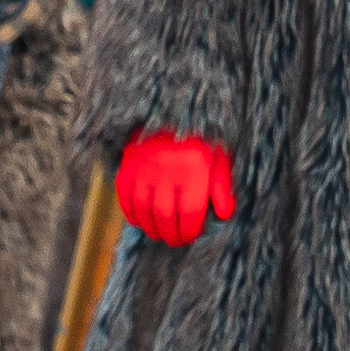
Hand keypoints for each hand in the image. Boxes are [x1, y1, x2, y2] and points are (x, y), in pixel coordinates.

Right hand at [111, 130, 236, 249]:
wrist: (170, 109)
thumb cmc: (199, 137)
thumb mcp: (218, 157)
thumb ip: (222, 186)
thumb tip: (224, 215)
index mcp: (193, 166)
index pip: (190, 211)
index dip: (191, 231)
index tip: (192, 236)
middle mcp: (167, 167)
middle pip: (165, 215)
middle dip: (171, 235)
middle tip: (176, 241)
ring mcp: (143, 166)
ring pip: (143, 210)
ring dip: (152, 228)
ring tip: (161, 234)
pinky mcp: (127, 165)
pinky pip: (125, 198)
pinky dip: (132, 215)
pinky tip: (142, 220)